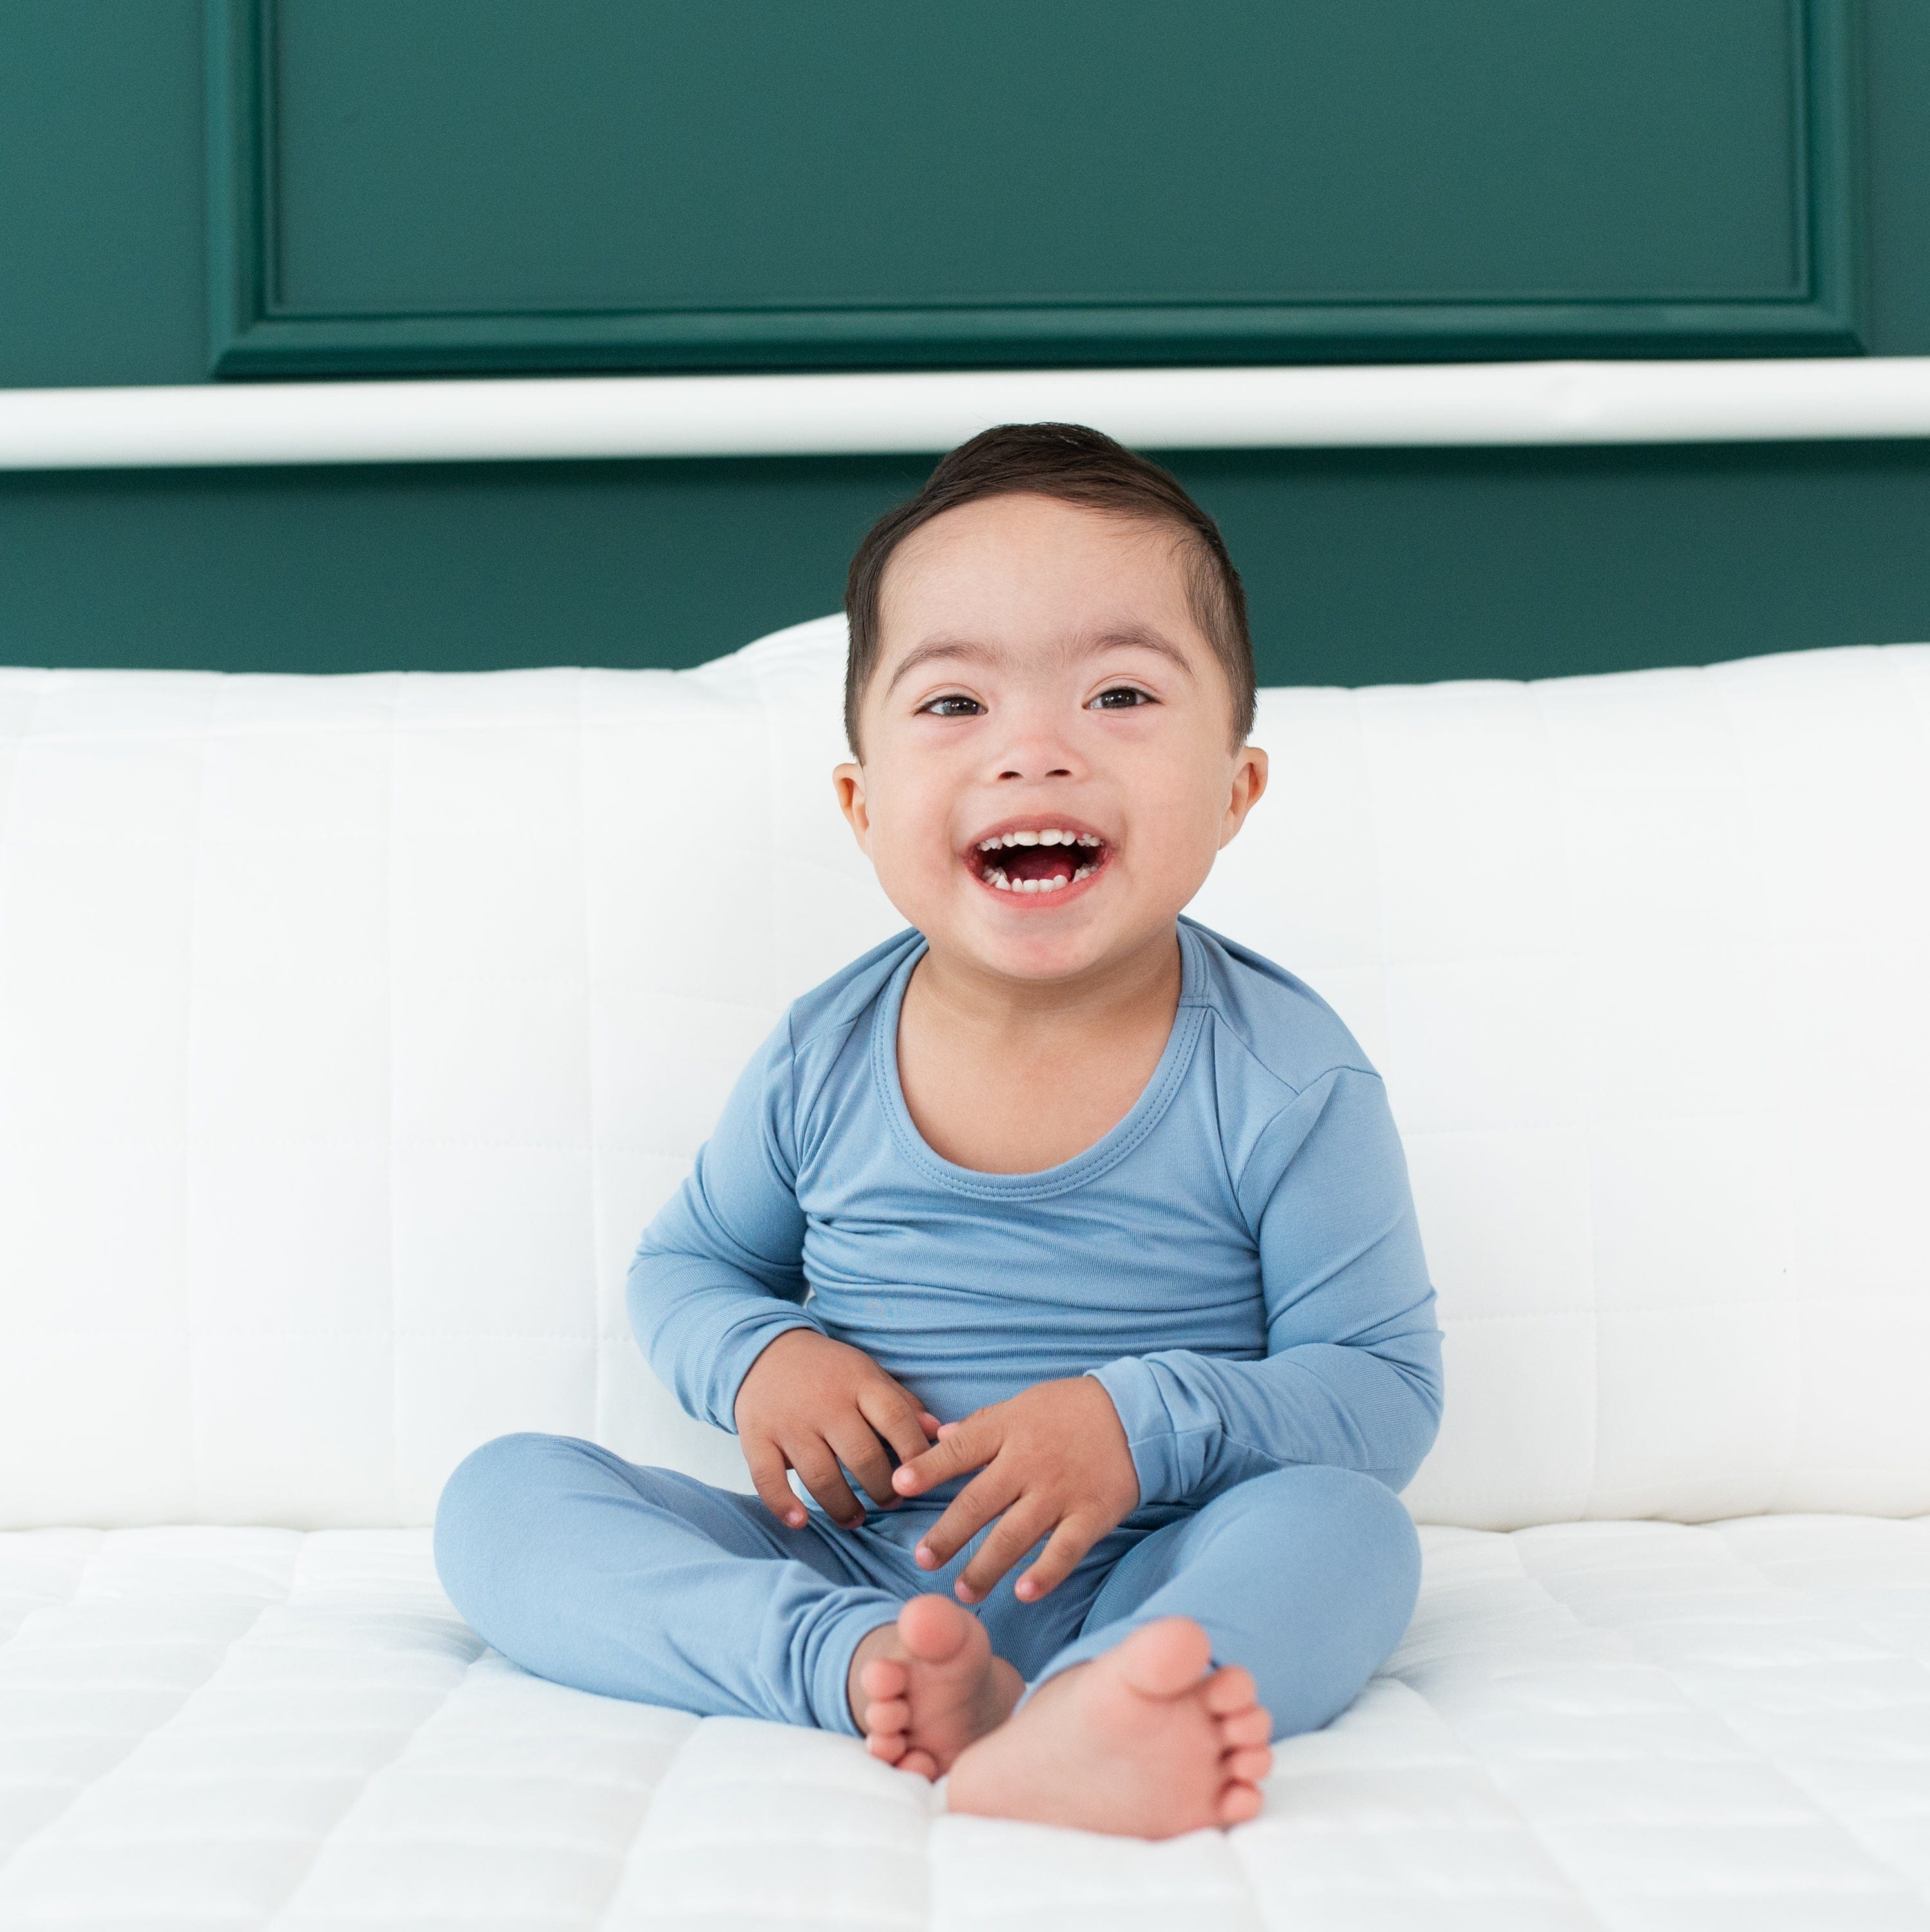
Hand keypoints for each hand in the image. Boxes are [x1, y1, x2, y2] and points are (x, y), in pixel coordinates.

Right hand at [733, 1327, 942, 1530]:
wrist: (764, 1350)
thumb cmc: (827, 1370)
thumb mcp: (866, 1373)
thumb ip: (901, 1403)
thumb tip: (938, 1432)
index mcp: (857, 1382)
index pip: (895, 1418)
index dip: (914, 1451)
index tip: (924, 1476)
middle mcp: (825, 1403)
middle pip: (862, 1456)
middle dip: (883, 1489)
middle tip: (891, 1502)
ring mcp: (789, 1422)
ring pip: (821, 1476)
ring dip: (843, 1506)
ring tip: (856, 1518)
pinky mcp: (757, 1437)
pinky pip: (768, 1478)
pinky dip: (783, 1505)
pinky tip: (801, 1521)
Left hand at [889, 1376, 1139, 1604]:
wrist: (1136, 1412)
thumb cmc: (1071, 1409)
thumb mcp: (1023, 1404)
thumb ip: (981, 1425)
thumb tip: (940, 1437)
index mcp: (1008, 1430)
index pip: (960, 1451)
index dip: (928, 1468)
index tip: (898, 1485)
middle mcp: (1029, 1462)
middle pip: (979, 1502)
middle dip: (948, 1534)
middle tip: (923, 1560)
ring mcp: (1060, 1491)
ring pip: (1015, 1534)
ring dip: (986, 1566)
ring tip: (962, 1591)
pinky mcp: (1092, 1514)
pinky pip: (1065, 1549)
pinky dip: (1045, 1572)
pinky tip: (1024, 1592)